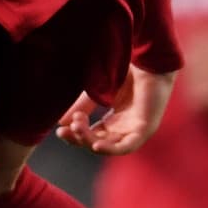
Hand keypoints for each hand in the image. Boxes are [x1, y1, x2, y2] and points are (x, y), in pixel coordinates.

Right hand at [56, 66, 175, 155]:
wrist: (147, 57)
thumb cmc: (127, 70)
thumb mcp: (97, 91)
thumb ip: (82, 106)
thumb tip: (61, 123)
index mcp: (115, 121)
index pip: (92, 135)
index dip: (76, 135)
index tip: (60, 130)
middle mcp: (125, 128)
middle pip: (98, 142)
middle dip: (80, 137)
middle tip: (65, 128)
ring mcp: (135, 129)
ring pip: (109, 146)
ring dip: (89, 140)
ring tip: (76, 129)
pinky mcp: (145, 128)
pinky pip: (127, 146)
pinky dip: (110, 149)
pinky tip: (94, 146)